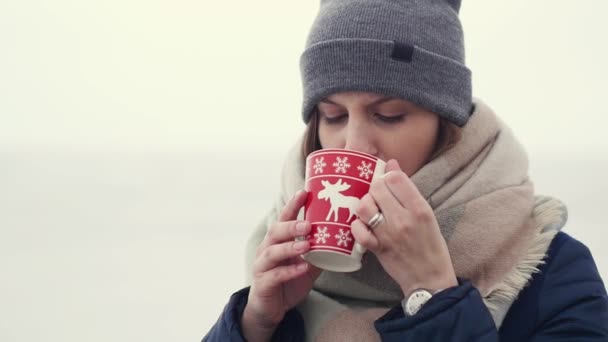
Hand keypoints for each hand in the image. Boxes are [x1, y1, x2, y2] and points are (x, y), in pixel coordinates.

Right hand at [242, 190, 321, 341]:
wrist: (271, 309)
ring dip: (290, 247)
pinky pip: (276, 275)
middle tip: (308, 224)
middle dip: (291, 226)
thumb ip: (320, 251)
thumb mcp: (307, 264)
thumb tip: (344, 238)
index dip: (292, 205)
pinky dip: (290, 270)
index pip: (284, 218)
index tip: (304, 192)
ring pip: (272, 252)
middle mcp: (267, 249)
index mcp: (277, 240)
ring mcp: (262, 266)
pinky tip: (303, 268)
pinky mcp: (263, 284)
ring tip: (307, 245)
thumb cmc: (288, 281)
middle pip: (275, 231)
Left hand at [351, 159, 457, 296]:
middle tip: (379, 197)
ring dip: (365, 204)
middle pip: (377, 188)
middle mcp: (403, 219)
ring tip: (371, 210)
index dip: (388, 175)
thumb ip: (408, 191)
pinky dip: (357, 226)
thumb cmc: (430, 245)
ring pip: (364, 206)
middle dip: (375, 188)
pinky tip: (363, 226)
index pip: (396, 178)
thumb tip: (392, 164)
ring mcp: (388, 234)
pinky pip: (359, 231)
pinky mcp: (378, 248)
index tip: (389, 183)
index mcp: (419, 209)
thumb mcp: (427, 214)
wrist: (429, 279)